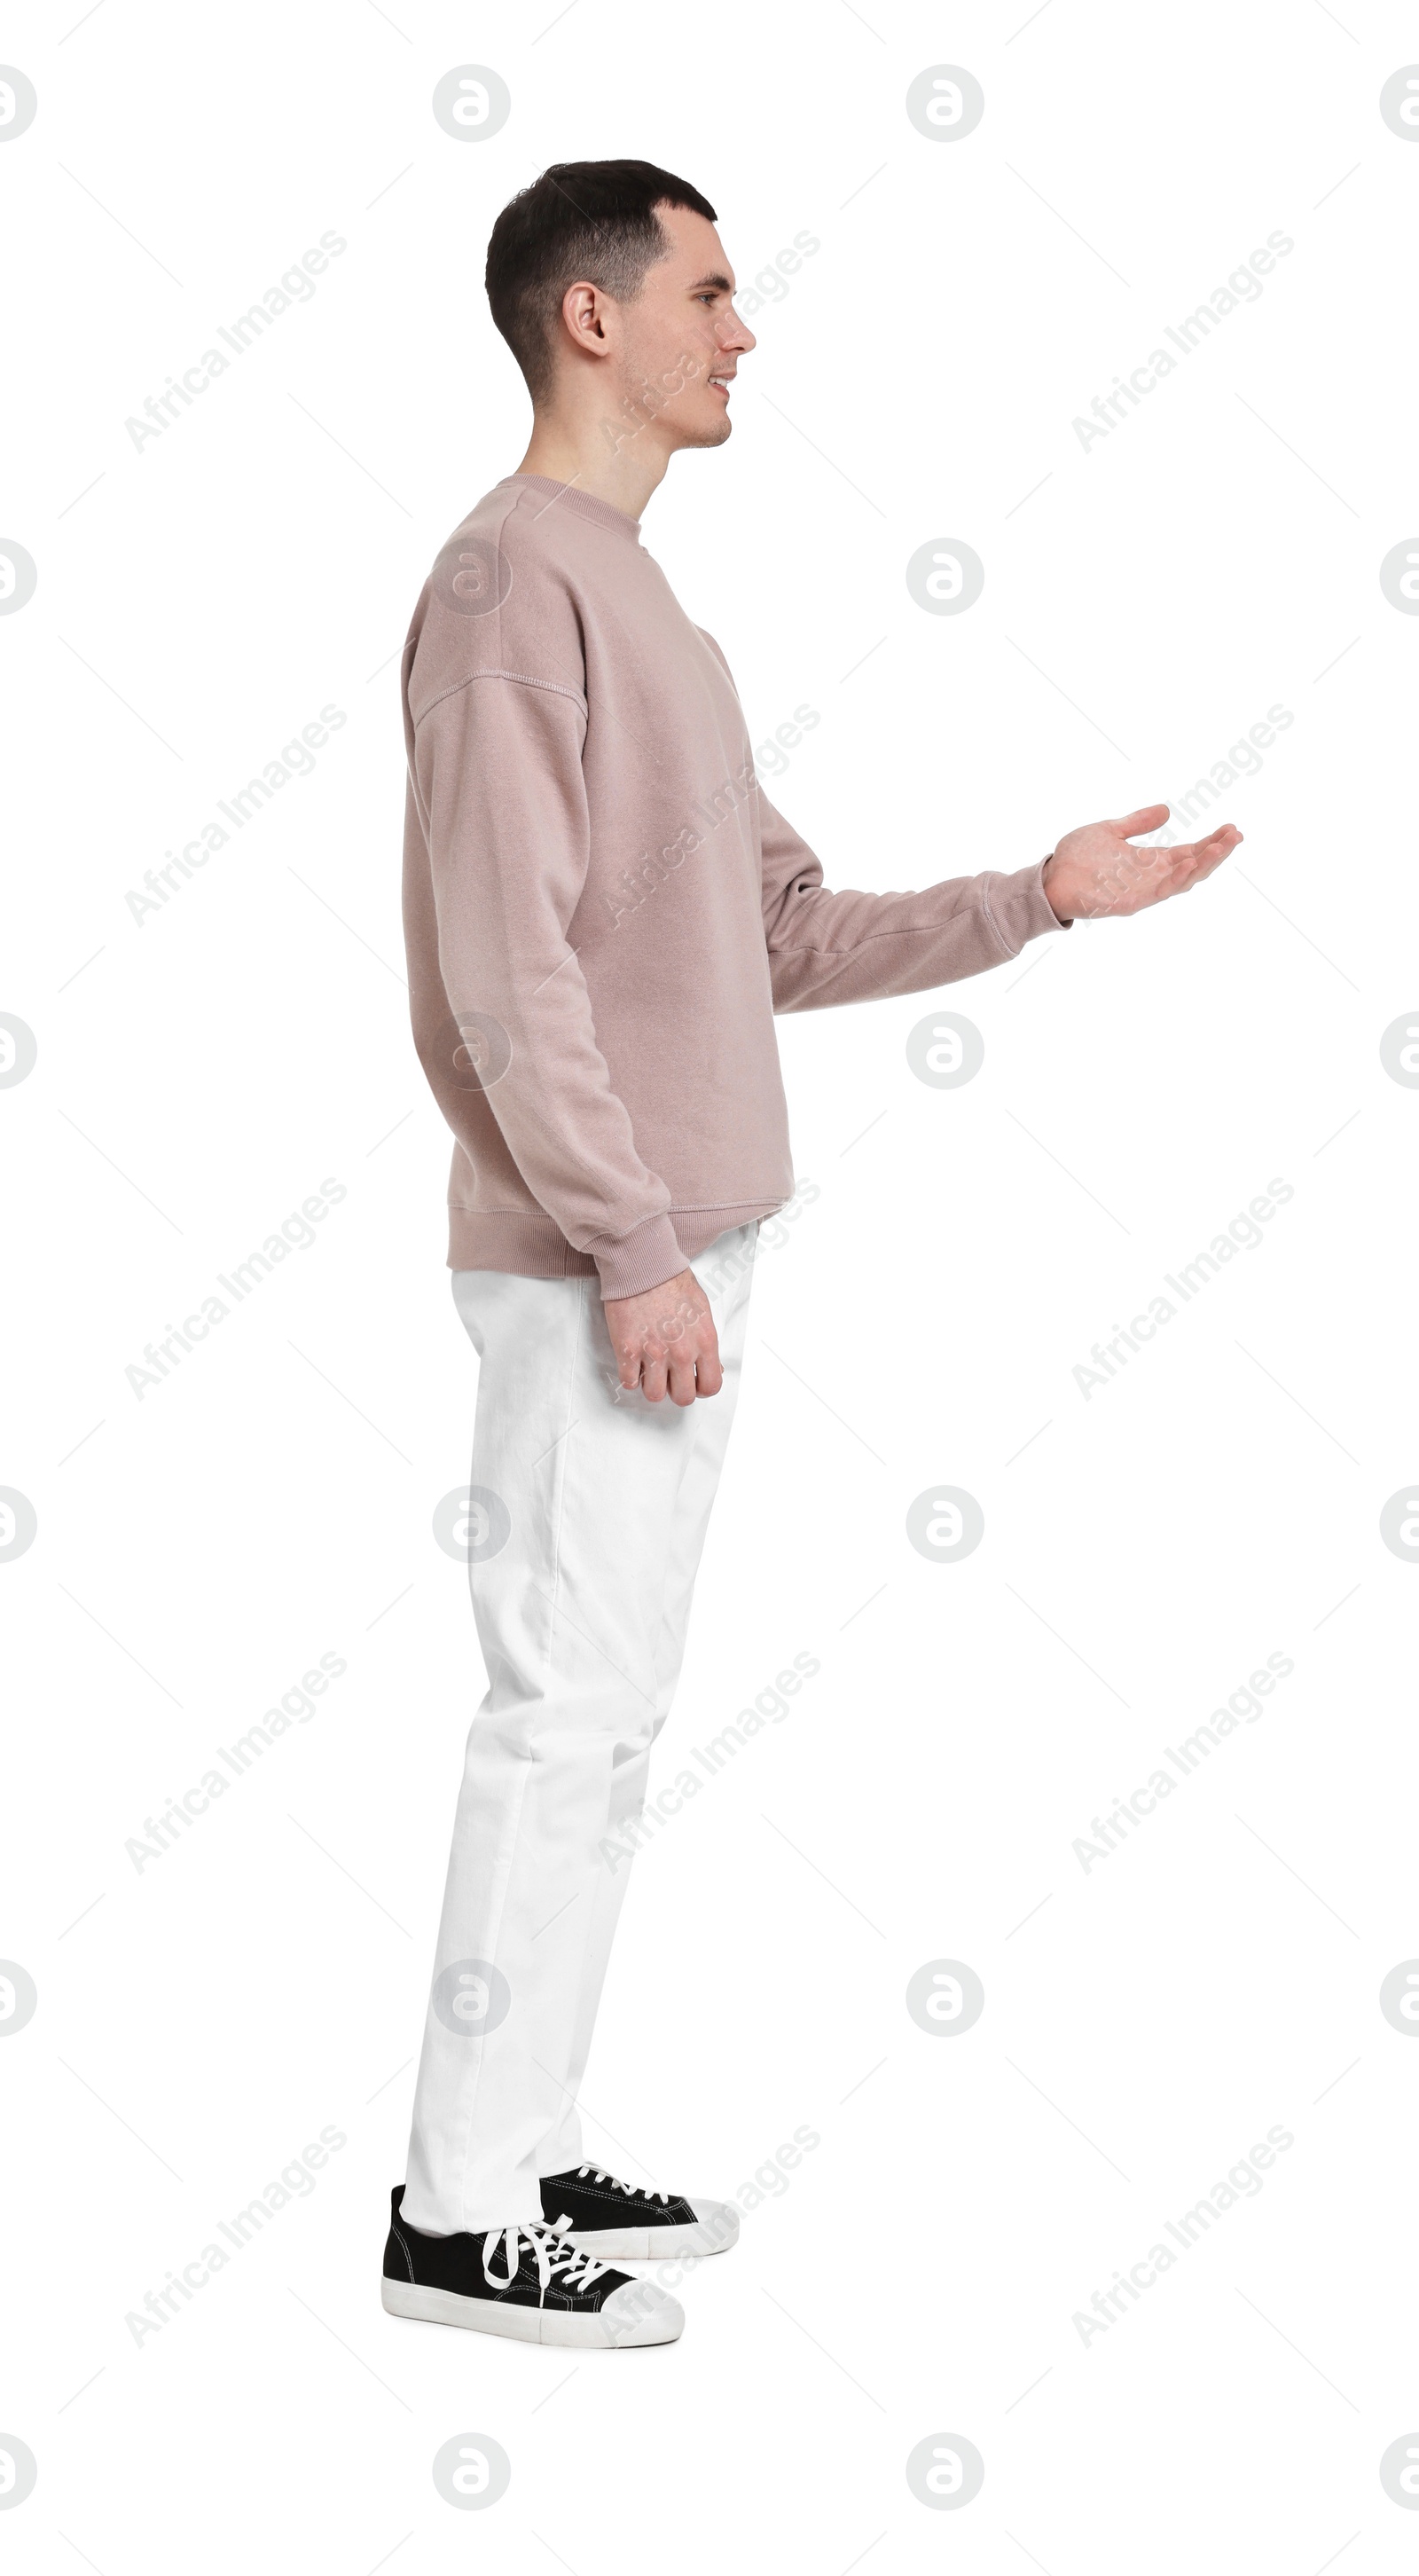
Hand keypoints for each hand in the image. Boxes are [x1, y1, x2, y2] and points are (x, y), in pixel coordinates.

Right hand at [604, 1267, 721, 1405]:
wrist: (643, 1264)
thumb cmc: (672, 1281)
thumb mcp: (702, 1310)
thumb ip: (706, 1342)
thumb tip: (710, 1365)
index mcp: (705, 1341)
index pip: (711, 1385)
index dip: (701, 1388)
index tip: (693, 1382)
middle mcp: (681, 1352)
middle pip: (683, 1397)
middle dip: (676, 1390)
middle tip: (670, 1378)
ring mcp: (653, 1353)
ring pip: (655, 1395)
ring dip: (652, 1386)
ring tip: (650, 1370)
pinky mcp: (627, 1350)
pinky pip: (629, 1382)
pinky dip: (630, 1376)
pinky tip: (633, 1363)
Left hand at [1043, 804, 1240, 920]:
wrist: (1049, 879)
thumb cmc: (1075, 858)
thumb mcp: (1110, 830)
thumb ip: (1138, 823)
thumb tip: (1167, 810)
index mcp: (1150, 862)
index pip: (1189, 852)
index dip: (1211, 842)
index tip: (1231, 828)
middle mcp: (1151, 878)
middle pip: (1194, 867)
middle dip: (1217, 852)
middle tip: (1236, 835)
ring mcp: (1143, 891)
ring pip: (1183, 881)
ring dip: (1204, 865)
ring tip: (1222, 846)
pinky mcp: (1131, 902)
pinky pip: (1160, 891)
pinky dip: (1177, 878)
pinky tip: (1190, 861)